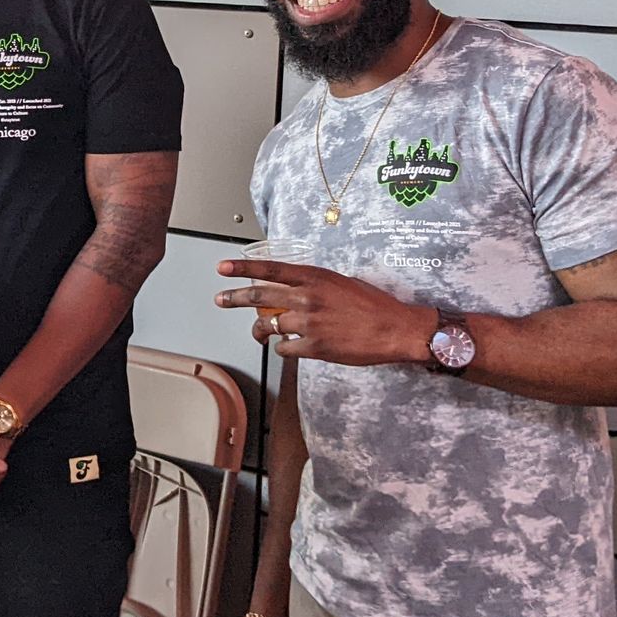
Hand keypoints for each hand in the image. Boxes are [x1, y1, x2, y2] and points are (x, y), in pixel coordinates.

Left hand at [215, 260, 436, 365]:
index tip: (222, 267)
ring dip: (261, 331)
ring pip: (269, 326)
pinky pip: (285, 348)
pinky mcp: (314, 347)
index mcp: (315, 278)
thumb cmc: (374, 305)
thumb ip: (313, 286)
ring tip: (260, 333)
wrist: (395, 329)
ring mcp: (309, 323)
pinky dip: (285, 348)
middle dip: (234, 298)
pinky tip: (292, 346)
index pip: (271, 270)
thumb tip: (292, 291)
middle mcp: (308, 298)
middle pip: (259, 297)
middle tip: (221, 299)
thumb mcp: (341, 283)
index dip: (243, 268)